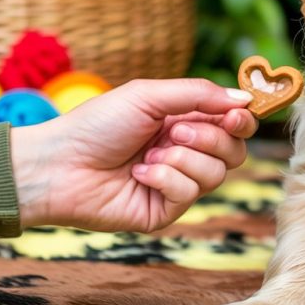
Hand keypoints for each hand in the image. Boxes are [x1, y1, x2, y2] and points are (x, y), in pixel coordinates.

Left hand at [10, 78, 256, 232]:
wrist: (59, 164)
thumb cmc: (97, 125)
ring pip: (216, 175)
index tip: (234, 117)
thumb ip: (199, 94)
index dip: (241, 121)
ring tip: (147, 156)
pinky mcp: (165, 211)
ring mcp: (177, 184)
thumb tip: (246, 98)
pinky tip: (138, 175)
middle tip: (176, 132)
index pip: (234, 125)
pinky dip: (165, 179)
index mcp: (185, 122)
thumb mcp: (148, 95)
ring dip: (181, 160)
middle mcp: (187, 153)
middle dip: (210, 139)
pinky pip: (189, 195)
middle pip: (234, 152)